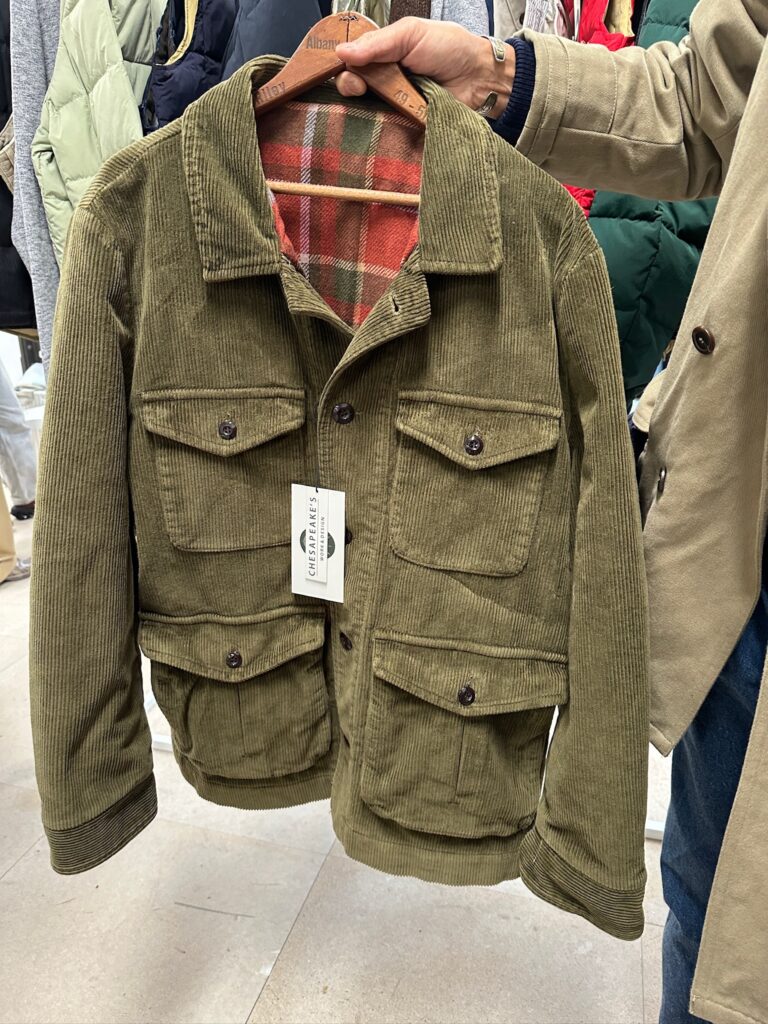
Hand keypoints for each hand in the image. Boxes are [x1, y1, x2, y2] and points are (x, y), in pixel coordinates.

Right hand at [335, 18, 515, 119]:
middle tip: (361, 88)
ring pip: (364, 112)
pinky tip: (379, 125)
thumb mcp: (411, 33)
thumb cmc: (449, 49)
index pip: (350, 63)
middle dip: (349, 87)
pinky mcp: (403, 127)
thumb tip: (341, 52)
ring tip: (376, 102)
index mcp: (382, 55)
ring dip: (363, 109)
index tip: (346, 69)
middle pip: (351, 89)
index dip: (343, 67)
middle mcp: (383, 81)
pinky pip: (384, 132)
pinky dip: (379, 130)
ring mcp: (393, 106)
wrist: (479, 78)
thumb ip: (378, 42)